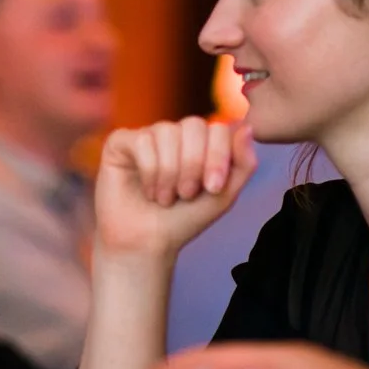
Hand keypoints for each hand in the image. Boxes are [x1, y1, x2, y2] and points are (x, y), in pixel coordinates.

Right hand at [94, 117, 257, 259]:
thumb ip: (243, 163)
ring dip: (170, 172)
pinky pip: (142, 141)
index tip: (212, 188)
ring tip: (165, 198)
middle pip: (194, 124)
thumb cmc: (184, 220)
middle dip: (193, 164)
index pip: (218, 128)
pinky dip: (149, 171)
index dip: (217, 157)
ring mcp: (147, 136)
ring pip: (167, 131)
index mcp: (200, 142)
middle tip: (186, 194)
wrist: (147, 244)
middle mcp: (174, 134)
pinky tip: (147, 191)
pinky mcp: (121, 143)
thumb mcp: (224, 196)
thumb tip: (247, 127)